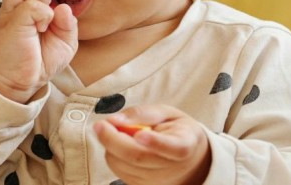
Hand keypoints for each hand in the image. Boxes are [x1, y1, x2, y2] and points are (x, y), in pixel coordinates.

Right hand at [0, 0, 78, 103]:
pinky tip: (41, 28)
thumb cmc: (40, 61)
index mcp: (25, 7)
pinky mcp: (12, 24)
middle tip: (49, 5)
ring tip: (43, 15)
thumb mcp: (65, 42)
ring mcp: (11, 14)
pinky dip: (43, 13)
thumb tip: (64, 6)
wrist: (22, 82)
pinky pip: (29, 5)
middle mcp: (15, 7)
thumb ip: (69, 23)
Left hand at [93, 105, 210, 184]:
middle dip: (113, 139)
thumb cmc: (176, 131)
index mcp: (185, 143)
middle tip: (100, 124)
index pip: (173, 147)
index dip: (156, 142)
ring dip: (111, 147)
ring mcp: (157, 181)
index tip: (139, 134)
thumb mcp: (167, 114)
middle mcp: (172, 167)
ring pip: (123, 165)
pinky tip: (120, 146)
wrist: (190, 161)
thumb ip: (143, 113)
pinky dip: (113, 156)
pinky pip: (119, 172)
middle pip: (138, 158)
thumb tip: (116, 120)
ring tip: (116, 132)